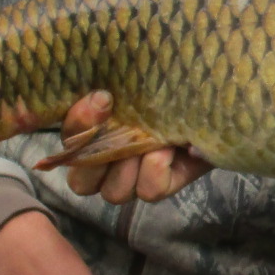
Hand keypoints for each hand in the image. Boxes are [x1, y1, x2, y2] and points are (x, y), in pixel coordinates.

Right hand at [60, 91, 212, 202]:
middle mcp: (106, 167)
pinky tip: (168, 146)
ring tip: (150, 137)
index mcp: (89, 139)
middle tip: (122, 122)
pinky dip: (156, 168)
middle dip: (99, 154)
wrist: (208, 102)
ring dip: (130, 163)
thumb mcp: (137, 81)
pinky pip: (148, 190)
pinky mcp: (162, 187)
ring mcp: (132, 182)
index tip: (102, 98)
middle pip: (81, 183)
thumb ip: (114, 85)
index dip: (78, 126)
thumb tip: (100, 96)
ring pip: (114, 192)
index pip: (66, 145)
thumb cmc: (166, 86)